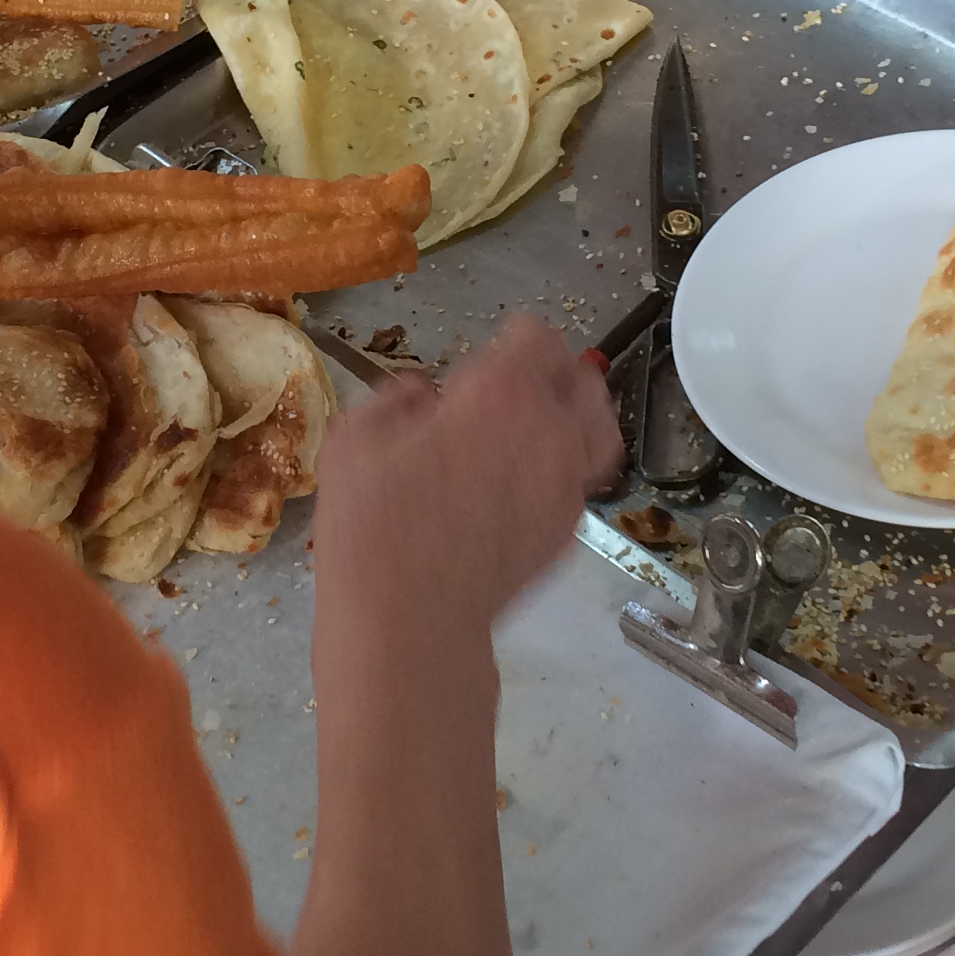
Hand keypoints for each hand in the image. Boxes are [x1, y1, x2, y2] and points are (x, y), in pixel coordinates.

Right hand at [310, 317, 623, 650]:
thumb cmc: (374, 528)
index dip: (520, 333)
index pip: (538, 339)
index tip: (505, 338)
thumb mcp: (354, 441)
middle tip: (527, 376)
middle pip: (582, 378)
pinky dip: (564, 469)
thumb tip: (418, 395)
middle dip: (556, 369)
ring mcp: (566, 486)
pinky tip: (530, 479)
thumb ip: (393, 401)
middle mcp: (549, 432)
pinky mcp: (568, 533)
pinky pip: (580, 483)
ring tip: (553, 418)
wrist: (412, 622)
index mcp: (500, 394)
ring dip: (579, 414)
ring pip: (600, 430)